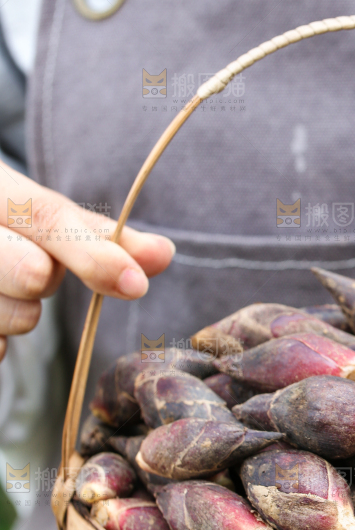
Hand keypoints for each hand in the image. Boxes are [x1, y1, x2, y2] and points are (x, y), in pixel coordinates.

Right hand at [0, 163, 174, 360]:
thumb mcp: (32, 211)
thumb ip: (95, 233)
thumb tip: (163, 254)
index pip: (46, 216)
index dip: (94, 252)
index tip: (136, 283)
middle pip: (30, 272)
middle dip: (42, 279)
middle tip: (32, 270)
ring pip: (16, 318)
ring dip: (18, 312)